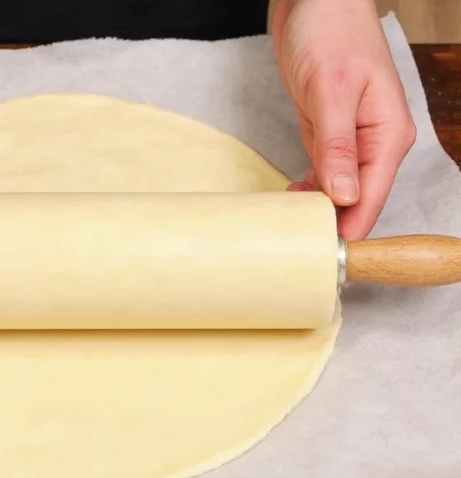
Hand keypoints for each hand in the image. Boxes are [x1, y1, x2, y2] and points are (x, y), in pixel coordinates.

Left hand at [272, 0, 415, 239]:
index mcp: (387, 136)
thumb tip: (346, 196)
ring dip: (317, 209)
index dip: (349, 230)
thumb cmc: (330, 34)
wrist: (315, 2)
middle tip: (297, 243)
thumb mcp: (330, 91)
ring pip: (339, 191)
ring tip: (288, 224)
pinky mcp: (330, 134)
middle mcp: (375, 143)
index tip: (324, 254)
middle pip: (358, 201)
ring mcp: (352, 141)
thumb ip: (337, 146)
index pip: (372, 199)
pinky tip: (291, 196)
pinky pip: (323, 174)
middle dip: (332, 224)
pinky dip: (309, 188)